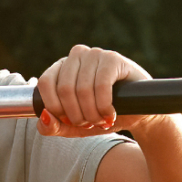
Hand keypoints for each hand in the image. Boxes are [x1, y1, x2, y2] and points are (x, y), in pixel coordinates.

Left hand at [36, 44, 158, 137]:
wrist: (137, 113)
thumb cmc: (101, 116)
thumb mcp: (73, 126)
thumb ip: (53, 127)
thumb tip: (44, 117)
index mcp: (61, 67)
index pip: (45, 83)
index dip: (55, 108)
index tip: (70, 121)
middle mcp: (76, 55)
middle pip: (64, 89)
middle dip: (76, 115)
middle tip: (90, 123)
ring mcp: (95, 54)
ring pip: (82, 89)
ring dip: (92, 114)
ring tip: (101, 120)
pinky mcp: (113, 58)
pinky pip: (101, 85)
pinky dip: (104, 106)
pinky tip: (111, 114)